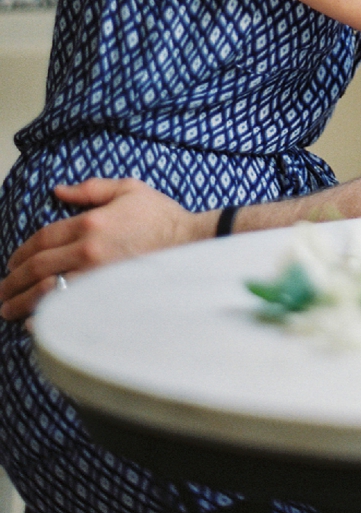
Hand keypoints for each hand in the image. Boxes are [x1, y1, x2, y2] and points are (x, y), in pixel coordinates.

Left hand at [0, 178, 203, 320]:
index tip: (11, 263)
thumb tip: (59, 190)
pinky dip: (46, 319)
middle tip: (1, 290)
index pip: (42, 238)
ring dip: (22, 302)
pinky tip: (34, 324)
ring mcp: (97, 277)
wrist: (190, 243)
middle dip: (12, 280)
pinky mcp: (107, 296)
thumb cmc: (161, 216)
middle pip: (37, 267)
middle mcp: (88, 251)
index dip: (21, 252)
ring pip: (46, 292)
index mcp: (90, 223)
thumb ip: (91, 189)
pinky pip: (68, 311)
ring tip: (8, 309)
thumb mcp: (129, 188)